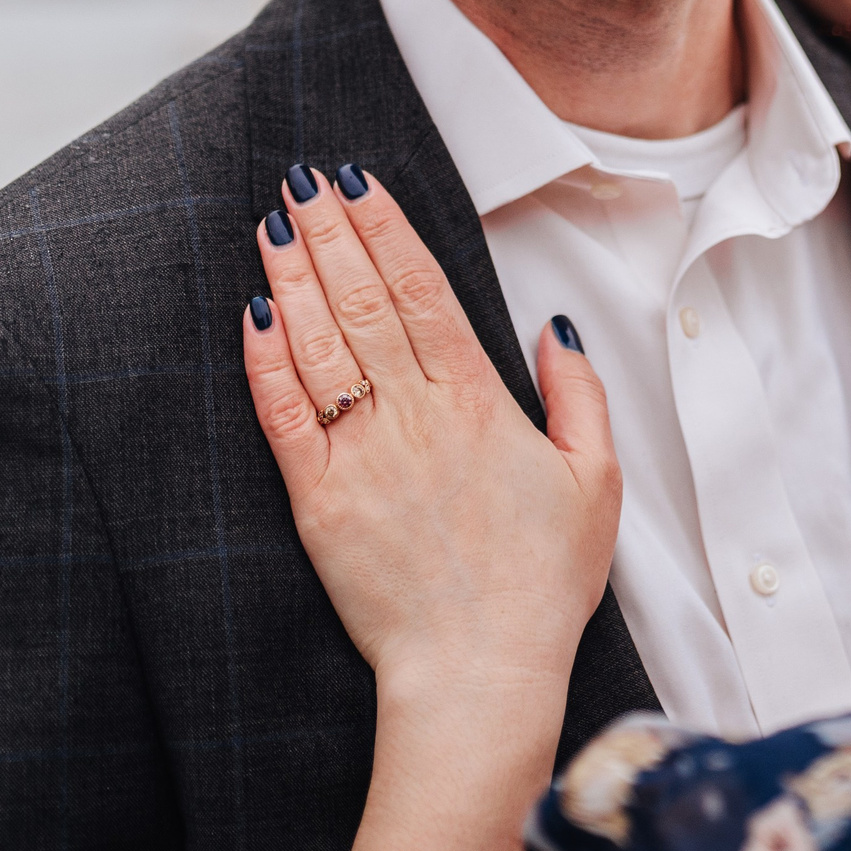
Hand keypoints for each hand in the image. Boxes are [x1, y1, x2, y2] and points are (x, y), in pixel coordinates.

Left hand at [241, 165, 620, 702]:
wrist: (481, 670)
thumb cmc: (543, 584)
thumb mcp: (597, 482)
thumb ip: (579, 397)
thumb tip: (555, 328)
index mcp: (482, 404)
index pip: (424, 291)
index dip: (388, 229)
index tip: (360, 182)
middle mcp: (418, 417)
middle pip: (364, 301)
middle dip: (331, 232)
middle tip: (300, 179)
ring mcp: (364, 456)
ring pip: (320, 344)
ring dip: (293, 277)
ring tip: (273, 223)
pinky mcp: (319, 501)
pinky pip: (284, 416)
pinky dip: (265, 361)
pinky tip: (252, 314)